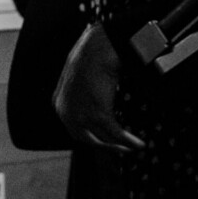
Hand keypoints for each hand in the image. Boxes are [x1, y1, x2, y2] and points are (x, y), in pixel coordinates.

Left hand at [53, 24, 144, 152]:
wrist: (98, 48)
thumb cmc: (91, 56)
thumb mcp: (79, 78)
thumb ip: (82, 94)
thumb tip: (97, 102)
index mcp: (59, 103)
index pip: (74, 129)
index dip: (91, 138)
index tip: (106, 141)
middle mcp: (66, 113)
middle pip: (87, 139)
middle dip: (107, 146)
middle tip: (122, 150)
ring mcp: (81, 115)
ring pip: (103, 138)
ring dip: (121, 146)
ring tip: (134, 147)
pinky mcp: (98, 114)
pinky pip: (115, 133)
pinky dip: (129, 140)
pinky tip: (139, 143)